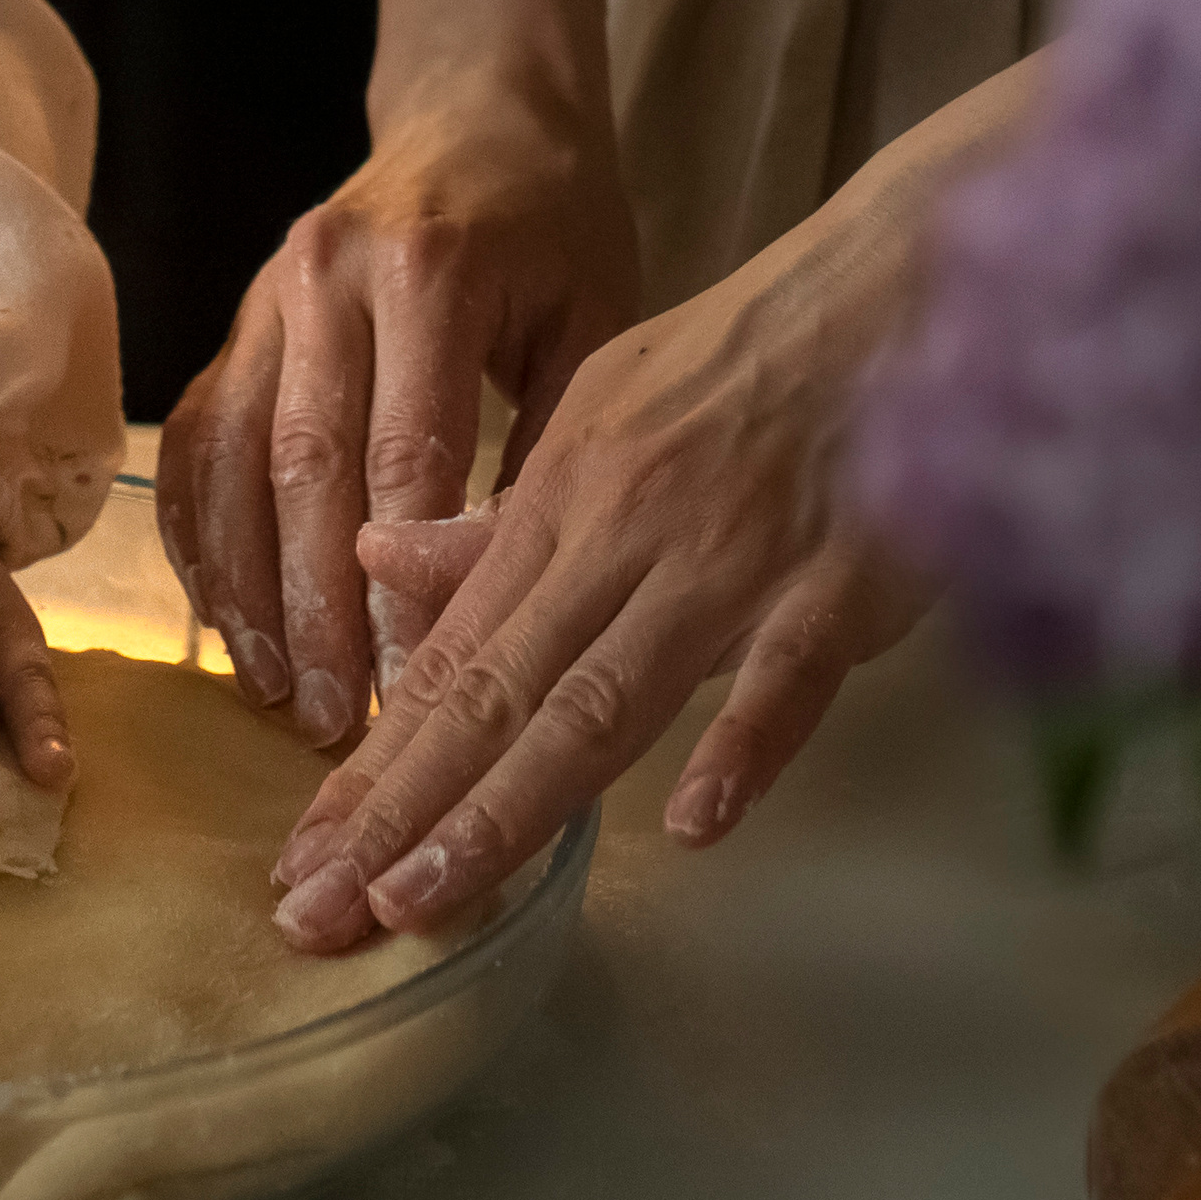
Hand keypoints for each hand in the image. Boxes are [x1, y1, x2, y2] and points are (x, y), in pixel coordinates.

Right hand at [159, 66, 639, 743]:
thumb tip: (491, 603)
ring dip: (248, 592)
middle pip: (303, 470)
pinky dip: (205, 545)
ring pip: (234, 466)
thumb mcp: (593, 325)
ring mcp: (261, 300)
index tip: (421, 688)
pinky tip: (232, 627)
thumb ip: (544, 450)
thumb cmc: (556, 231)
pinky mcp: (231, 329)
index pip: (403, 455)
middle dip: (317, 611)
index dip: (402, 585)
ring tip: (281, 694)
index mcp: (428, 268)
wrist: (476, 116)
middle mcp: (323, 276)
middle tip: (338, 722)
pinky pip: (196, 449)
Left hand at [266, 194, 937, 951]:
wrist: (896, 282)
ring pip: (602, 699)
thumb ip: (500, 517)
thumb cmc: (746, 362)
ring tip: (423, 899)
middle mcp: (621, 538)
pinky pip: (788, 670)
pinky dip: (744, 741)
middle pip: (494, 696)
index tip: (304, 860)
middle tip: (317, 917)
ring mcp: (729, 563)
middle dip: (397, 814)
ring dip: (507, 807)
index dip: (373, 768)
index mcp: (560, 504)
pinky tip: (695, 822)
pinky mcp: (840, 579)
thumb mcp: (596, 413)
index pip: (447, 659)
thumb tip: (379, 561)